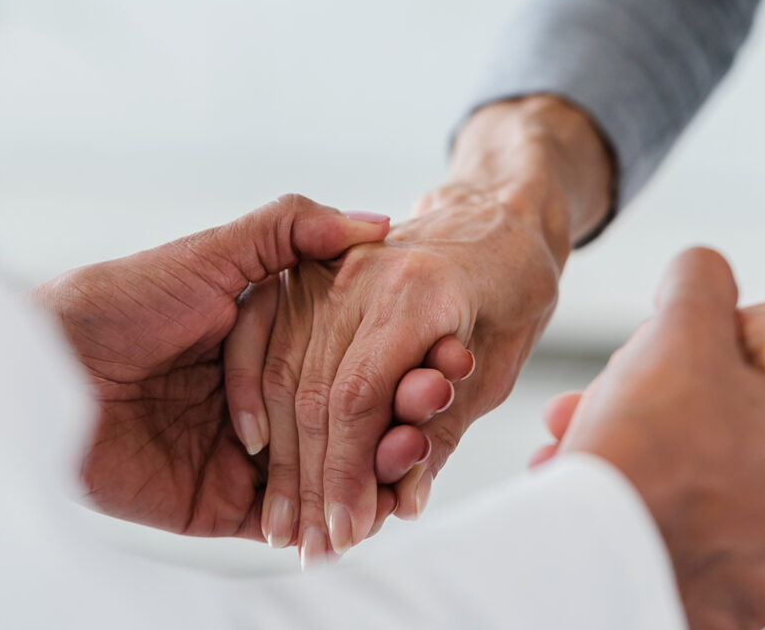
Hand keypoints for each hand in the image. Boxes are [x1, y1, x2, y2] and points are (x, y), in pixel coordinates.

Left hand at [33, 195, 436, 538]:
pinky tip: (366, 519)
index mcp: (263, 340)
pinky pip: (286, 522)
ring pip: (327, 476)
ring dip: (371, 479)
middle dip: (394, 430)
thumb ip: (287, 232)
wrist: (37, 375)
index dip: (398, 367)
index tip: (445, 368)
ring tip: (410, 478)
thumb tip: (374, 222)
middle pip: (347, 423)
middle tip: (431, 429)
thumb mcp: (208, 254)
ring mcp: (242, 457)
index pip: (350, 360)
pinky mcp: (219, 505)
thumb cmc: (112, 304)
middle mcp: (259, 399)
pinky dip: (328, 526)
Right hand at [224, 195, 559, 562]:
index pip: (360, 398)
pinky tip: (257, 452)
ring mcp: (324, 267)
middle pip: (313, 395)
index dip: (348, 473)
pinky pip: (259, 339)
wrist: (492, 216)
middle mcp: (360, 274)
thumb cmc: (511, 293)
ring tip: (286, 525)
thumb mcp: (498, 368)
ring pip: (282, 376)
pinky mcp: (300, 270)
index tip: (349, 530)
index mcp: (418, 291)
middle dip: (312, 483)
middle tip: (316, 547)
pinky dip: (253, 398)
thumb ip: (444, 433)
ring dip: (282, 460)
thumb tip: (405, 503)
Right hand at [537, 248, 764, 629]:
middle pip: (731, 462)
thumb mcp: (679, 328)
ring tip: (595, 480)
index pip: (763, 400)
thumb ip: (702, 282)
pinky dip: (654, 547)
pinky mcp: (728, 621)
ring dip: (658, 494)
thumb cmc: (647, 440)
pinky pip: (691, 571)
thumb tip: (703, 267)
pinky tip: (611, 526)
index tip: (645, 386)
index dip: (696, 384)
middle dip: (668, 442)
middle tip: (610, 434)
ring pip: (709, 520)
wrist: (596, 550)